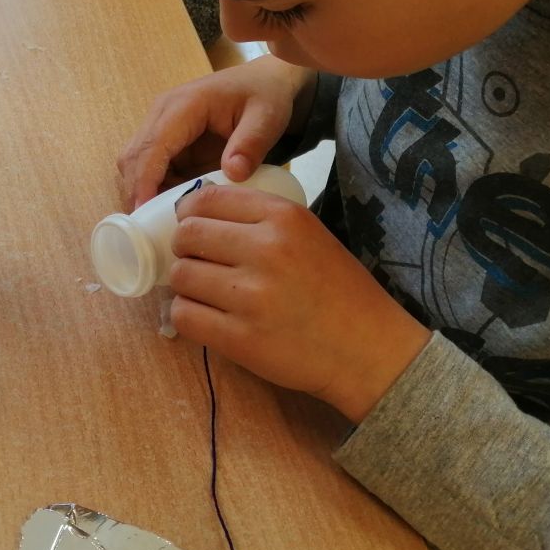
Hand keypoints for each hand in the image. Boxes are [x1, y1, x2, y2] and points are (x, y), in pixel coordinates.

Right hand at [118, 56, 315, 209]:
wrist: (263, 83)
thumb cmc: (264, 96)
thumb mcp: (267, 118)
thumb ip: (251, 144)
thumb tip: (232, 174)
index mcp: (184, 105)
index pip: (153, 146)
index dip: (144, 180)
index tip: (144, 212)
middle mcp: (162, 113)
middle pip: (133, 156)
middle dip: (137, 192)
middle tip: (148, 228)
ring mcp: (160, 126)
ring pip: (134, 164)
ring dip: (142, 192)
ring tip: (159, 222)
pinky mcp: (166, 140)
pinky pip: (149, 168)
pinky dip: (154, 189)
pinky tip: (171, 209)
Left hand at [170, 184, 430, 422]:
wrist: (368, 350)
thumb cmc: (337, 290)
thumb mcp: (308, 234)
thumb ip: (258, 219)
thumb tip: (194, 213)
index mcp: (283, 217)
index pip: (206, 198)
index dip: (189, 213)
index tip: (193, 228)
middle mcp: (266, 249)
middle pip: (187, 235)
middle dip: (184, 249)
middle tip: (198, 263)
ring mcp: (251, 295)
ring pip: (181, 276)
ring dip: (186, 285)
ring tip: (207, 294)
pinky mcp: (240, 338)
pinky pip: (183, 315)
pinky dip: (187, 316)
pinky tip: (207, 318)